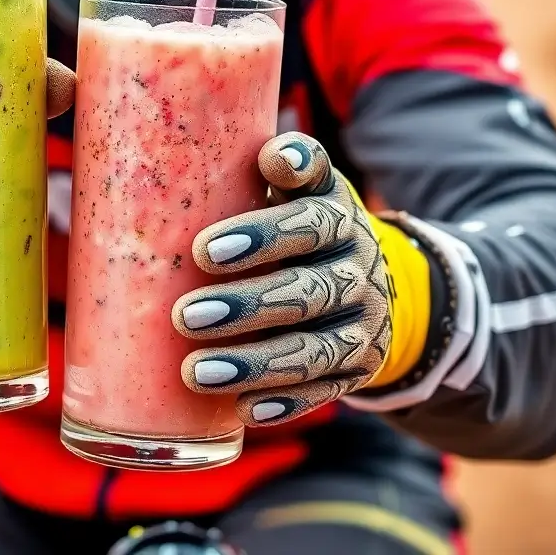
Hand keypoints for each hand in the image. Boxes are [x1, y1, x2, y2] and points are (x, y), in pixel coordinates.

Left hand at [172, 132, 429, 427]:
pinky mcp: (359, 366)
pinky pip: (324, 389)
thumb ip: (273, 166)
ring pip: (314, 348)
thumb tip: (237, 146)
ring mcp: (362, 320)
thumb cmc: (299, 220)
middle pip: (306, 290)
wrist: (371, 274)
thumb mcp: (295, 186)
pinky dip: (284, 401)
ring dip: (253, 362)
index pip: (309, 219)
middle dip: (245, 305)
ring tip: (196, 371)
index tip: (204, 249)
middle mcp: (357, 266)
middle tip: (184, 315)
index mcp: (335, 212)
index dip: (262, 234)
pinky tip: (243, 409)